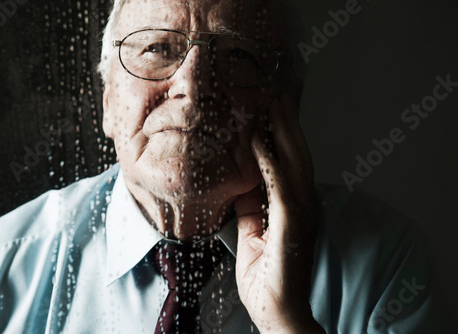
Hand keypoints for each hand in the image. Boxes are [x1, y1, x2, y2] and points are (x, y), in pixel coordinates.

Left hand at [234, 94, 323, 332]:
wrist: (278, 312)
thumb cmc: (266, 276)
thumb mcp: (252, 233)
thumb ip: (250, 207)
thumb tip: (241, 183)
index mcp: (296, 207)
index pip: (292, 164)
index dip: (283, 136)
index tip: (271, 110)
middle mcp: (305, 205)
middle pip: (298, 156)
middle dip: (288, 124)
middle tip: (278, 95)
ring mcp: (302, 214)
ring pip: (293, 164)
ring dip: (282, 132)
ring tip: (272, 105)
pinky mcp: (292, 226)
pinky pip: (279, 186)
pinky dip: (269, 161)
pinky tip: (258, 141)